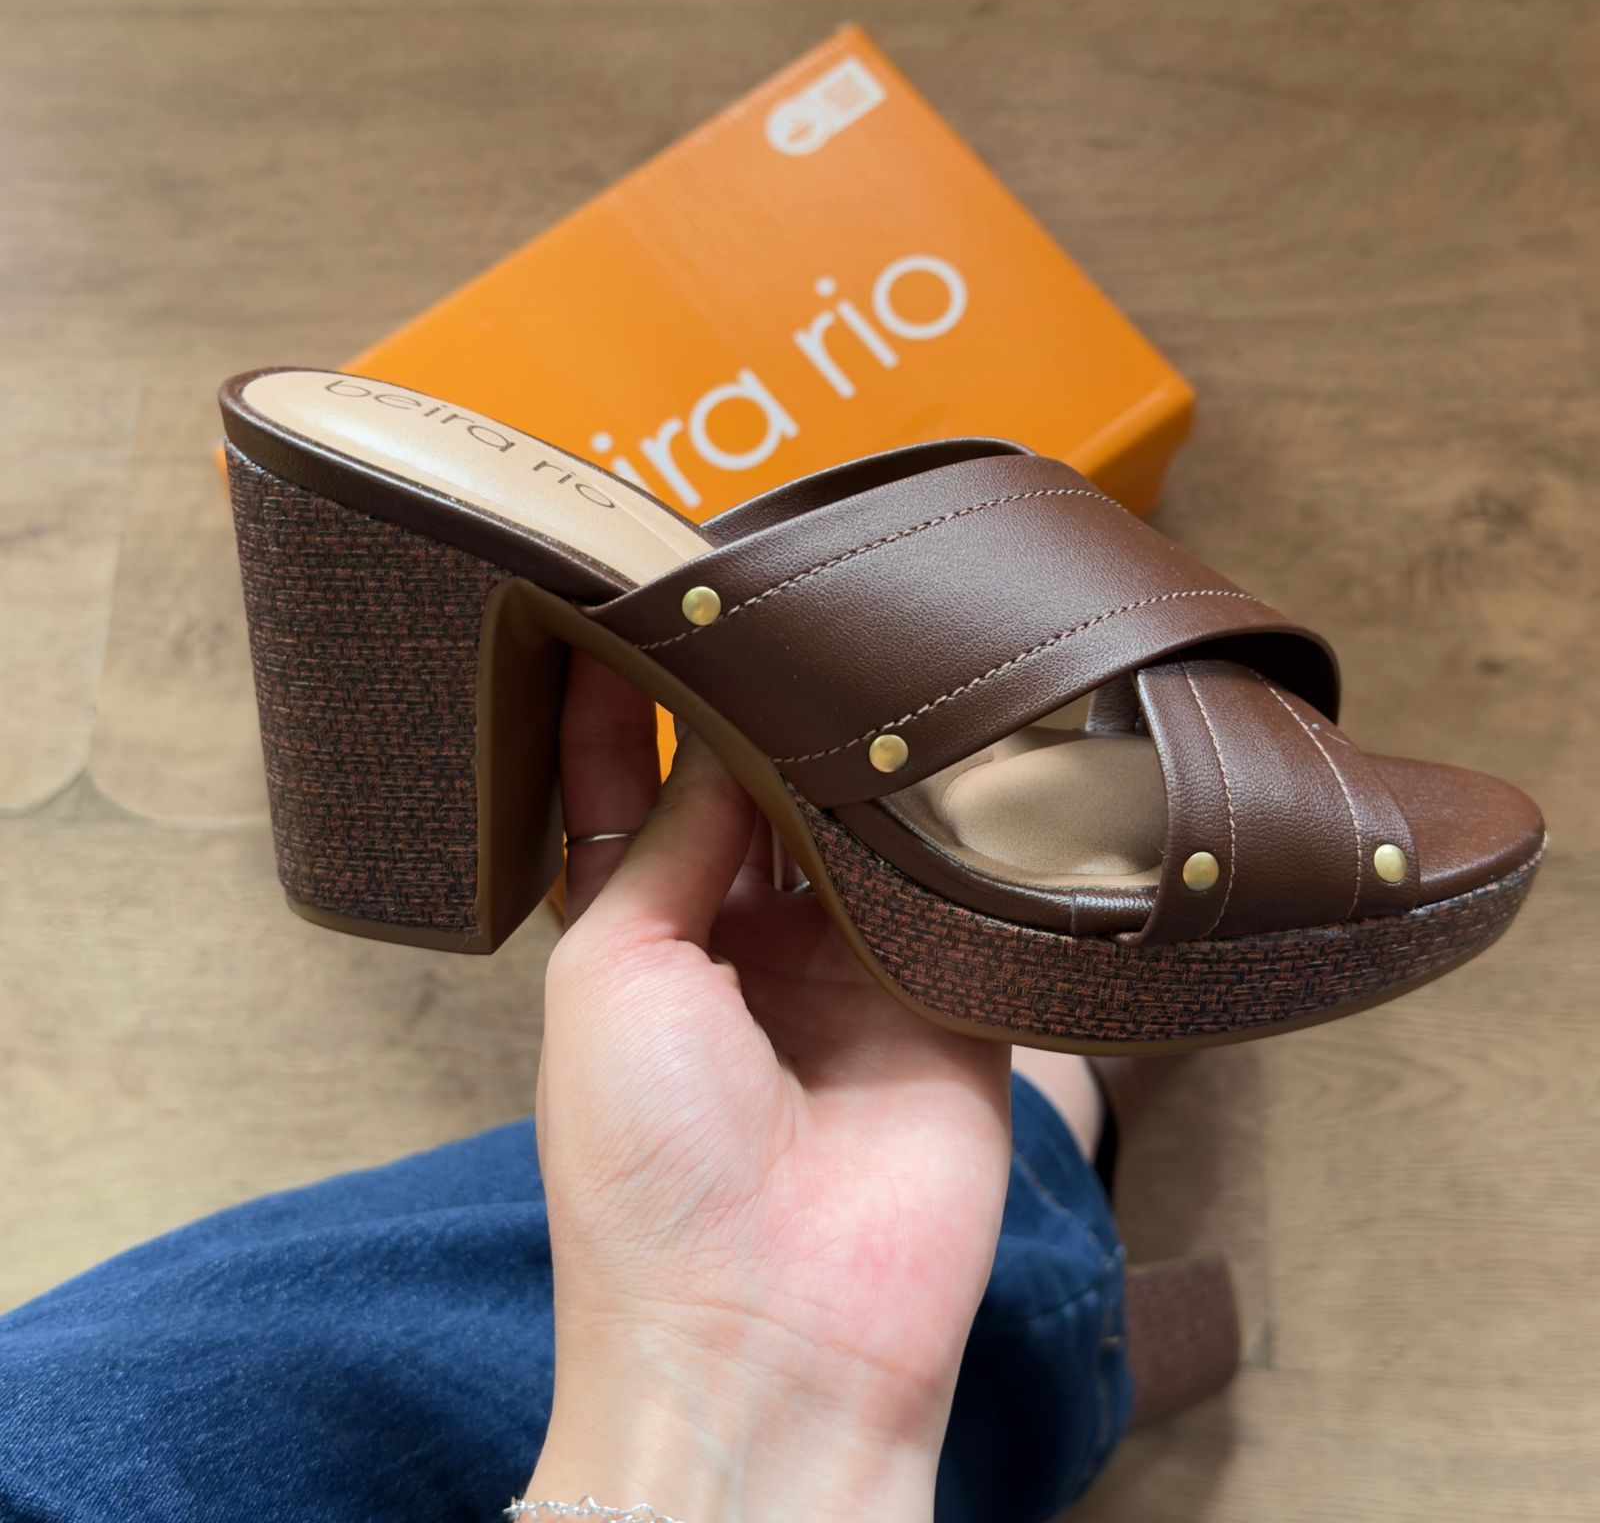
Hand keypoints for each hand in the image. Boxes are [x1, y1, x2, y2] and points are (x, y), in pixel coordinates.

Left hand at [528, 655, 1012, 1521]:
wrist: (776, 1337)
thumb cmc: (648, 1175)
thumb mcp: (614, 979)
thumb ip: (663, 845)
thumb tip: (713, 736)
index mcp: (643, 946)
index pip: (631, 793)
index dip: (627, 703)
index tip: (629, 601)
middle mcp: (746, 949)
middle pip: (754, 795)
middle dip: (756, 709)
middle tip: (765, 593)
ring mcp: (849, 971)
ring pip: (856, 825)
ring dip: (853, 752)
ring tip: (857, 639)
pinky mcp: (945, 1000)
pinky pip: (953, 888)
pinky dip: (951, 823)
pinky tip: (953, 737)